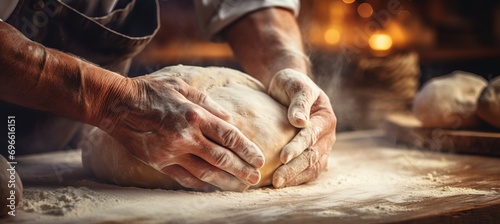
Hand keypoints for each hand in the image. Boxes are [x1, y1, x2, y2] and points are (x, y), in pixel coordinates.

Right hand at [100, 74, 264, 190]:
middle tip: (255, 178)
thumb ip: (208, 102)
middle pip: (222, 158)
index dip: (247, 149)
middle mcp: (186, 136)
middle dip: (242, 170)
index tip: (260, 159)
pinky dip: (201, 184)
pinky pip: (185, 178)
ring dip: (226, 181)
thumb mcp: (182, 86)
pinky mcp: (159, 162)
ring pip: (206, 172)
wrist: (116, 104)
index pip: (229, 136)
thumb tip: (229, 119)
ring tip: (241, 187)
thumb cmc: (151, 91)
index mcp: (195, 115)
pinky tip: (213, 188)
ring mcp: (172, 152)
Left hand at [267, 69, 336, 187]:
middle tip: (276, 179)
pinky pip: (307, 172)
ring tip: (276, 185)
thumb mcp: (296, 85)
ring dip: (295, 177)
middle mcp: (327, 136)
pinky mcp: (312, 157)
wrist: (290, 89)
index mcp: (325, 119)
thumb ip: (299, 102)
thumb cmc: (292, 84)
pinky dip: (295, 179)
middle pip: (312, 156)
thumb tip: (299, 121)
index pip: (311, 136)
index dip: (298, 147)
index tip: (282, 156)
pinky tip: (278, 184)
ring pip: (312, 168)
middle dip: (294, 168)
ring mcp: (321, 148)